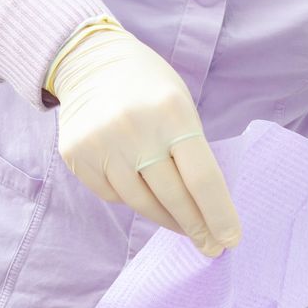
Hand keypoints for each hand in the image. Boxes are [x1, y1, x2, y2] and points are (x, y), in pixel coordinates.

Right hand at [48, 24, 240, 255]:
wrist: (90, 62)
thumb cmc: (148, 87)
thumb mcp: (180, 104)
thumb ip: (191, 150)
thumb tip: (206, 207)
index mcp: (171, 113)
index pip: (202, 177)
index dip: (218, 215)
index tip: (229, 240)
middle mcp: (134, 130)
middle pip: (173, 197)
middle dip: (196, 227)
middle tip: (210, 246)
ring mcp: (101, 144)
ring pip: (140, 203)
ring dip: (166, 220)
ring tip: (182, 226)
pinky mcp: (77, 156)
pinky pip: (112, 195)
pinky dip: (131, 199)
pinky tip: (143, 194)